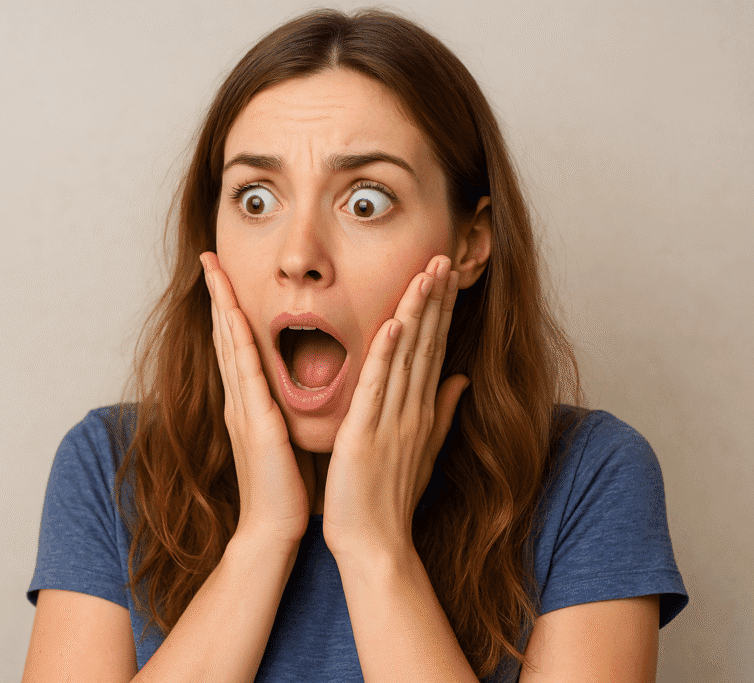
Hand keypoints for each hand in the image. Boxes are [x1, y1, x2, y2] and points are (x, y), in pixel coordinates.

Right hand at [201, 252, 309, 546]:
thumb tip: (293, 389)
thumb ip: (283, 411)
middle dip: (217, 294)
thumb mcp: (284, 438)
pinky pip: (245, 370)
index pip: (236, 345)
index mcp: (248, 402)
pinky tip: (232, 314)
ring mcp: (242, 407)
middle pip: (224, 335)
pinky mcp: (254, 420)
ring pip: (229, 343)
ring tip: (213, 270)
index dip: (230, 308)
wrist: (272, 528)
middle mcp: (239, 398)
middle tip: (209, 258)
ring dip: (221, 304)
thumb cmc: (284, 488)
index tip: (225, 276)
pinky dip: (237, 338)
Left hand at [322, 255, 468, 562]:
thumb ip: (442, 412)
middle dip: (435, 299)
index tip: (444, 274)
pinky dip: (387, 354)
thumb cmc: (391, 497)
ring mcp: (393, 420)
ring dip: (417, 312)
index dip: (440, 310)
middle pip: (427, 344)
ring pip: (407, 356)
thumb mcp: (423, 450)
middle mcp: (412, 410)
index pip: (433, 349)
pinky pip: (379, 388)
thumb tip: (459, 380)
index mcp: (420, 411)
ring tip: (427, 273)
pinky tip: (395, 323)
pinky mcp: (367, 434)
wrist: (374, 542)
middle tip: (443, 256)